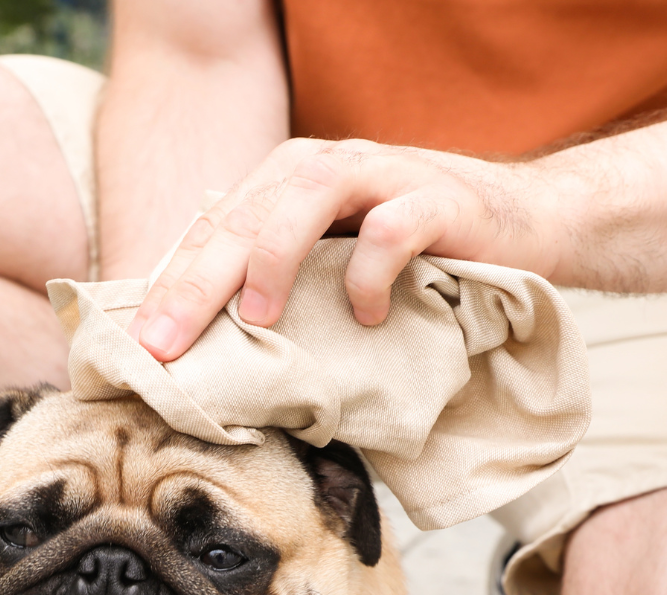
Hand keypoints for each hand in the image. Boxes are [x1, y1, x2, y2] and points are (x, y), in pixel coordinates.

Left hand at [125, 138, 569, 361]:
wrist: (528, 223)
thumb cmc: (419, 256)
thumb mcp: (337, 268)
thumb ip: (282, 287)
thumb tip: (211, 354)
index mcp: (288, 183)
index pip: (215, 230)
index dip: (171, 286)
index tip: (138, 348)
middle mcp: (327, 167)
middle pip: (243, 215)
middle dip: (196, 282)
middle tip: (165, 343)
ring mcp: (383, 175)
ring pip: (305, 198)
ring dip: (273, 257)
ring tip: (259, 319)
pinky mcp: (438, 198)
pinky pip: (391, 226)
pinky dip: (369, 272)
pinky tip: (365, 317)